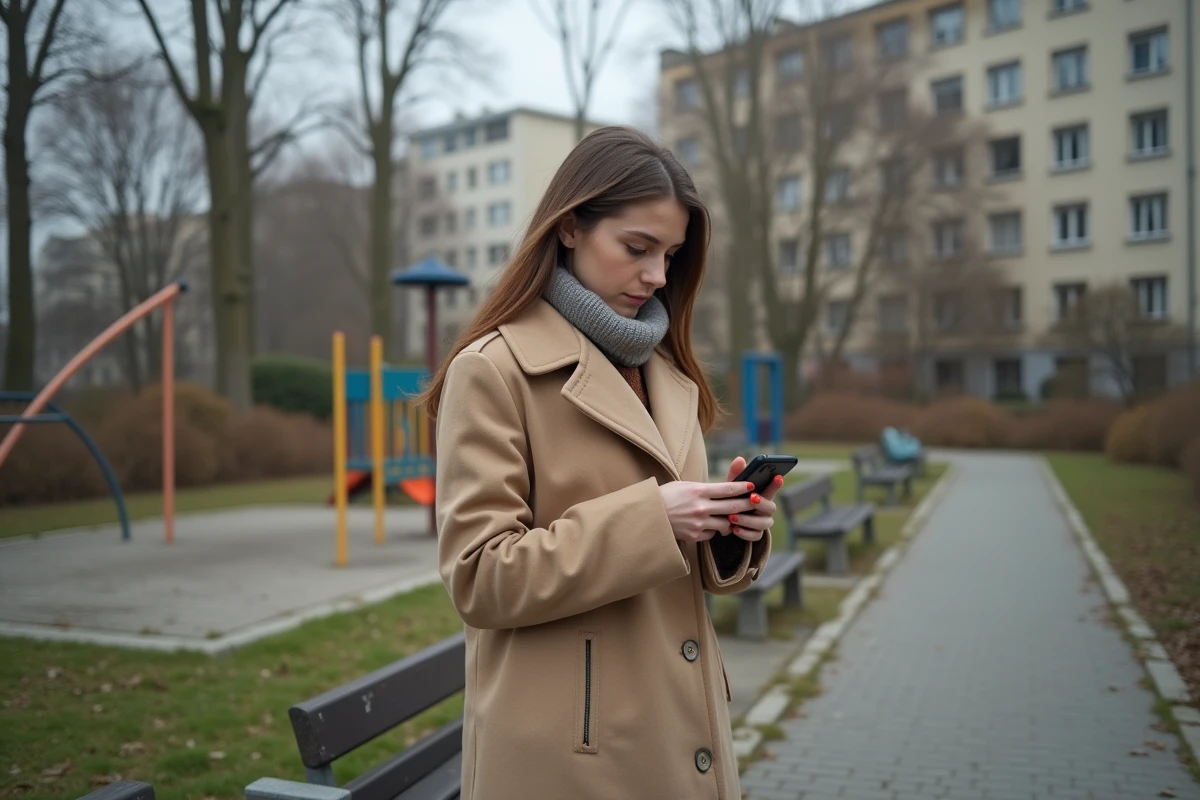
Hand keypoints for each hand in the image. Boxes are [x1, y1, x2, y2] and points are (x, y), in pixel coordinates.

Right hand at [658, 478, 773, 543]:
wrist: (648, 516)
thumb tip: (724, 490)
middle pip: (732, 506)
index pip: (727, 489)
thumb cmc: (666, 497)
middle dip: (748, 504)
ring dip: (732, 521)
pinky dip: (714, 530)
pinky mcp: (694, 535)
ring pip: (726, 524)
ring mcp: (698, 523)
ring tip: (733, 517)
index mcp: (697, 491)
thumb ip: (704, 489)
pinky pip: (712, 534)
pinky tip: (710, 525)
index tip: (752, 485)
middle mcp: (700, 507)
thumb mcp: (684, 486)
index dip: (742, 487)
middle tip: (757, 502)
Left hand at [720, 457, 783, 542]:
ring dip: (748, 520)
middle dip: (761, 503)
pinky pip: (755, 536)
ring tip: (733, 516)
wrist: (722, 520)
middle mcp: (765, 510)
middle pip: (771, 507)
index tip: (778, 477)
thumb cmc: (731, 499)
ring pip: (763, 524)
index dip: (776, 484)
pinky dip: (745, 532)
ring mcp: (762, 523)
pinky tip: (734, 528)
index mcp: (762, 495)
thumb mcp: (731, 486)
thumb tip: (739, 459)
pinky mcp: (755, 535)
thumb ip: (736, 474)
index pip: (772, 489)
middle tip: (751, 498)